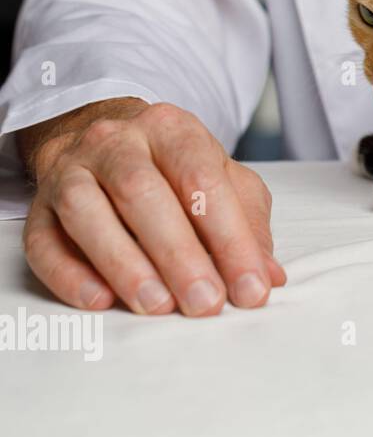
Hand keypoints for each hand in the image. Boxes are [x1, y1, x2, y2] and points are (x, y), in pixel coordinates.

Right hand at [18, 99, 284, 315]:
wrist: (106, 142)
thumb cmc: (175, 170)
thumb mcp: (223, 181)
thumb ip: (248, 224)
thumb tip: (269, 275)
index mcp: (173, 129)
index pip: (204, 181)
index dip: (231, 239)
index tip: (251, 289)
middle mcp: (117, 141)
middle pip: (143, 193)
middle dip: (179, 254)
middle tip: (205, 303)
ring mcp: (71, 170)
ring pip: (87, 212)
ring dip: (124, 264)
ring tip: (158, 306)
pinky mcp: (39, 206)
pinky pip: (43, 240)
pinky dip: (70, 274)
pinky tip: (100, 301)